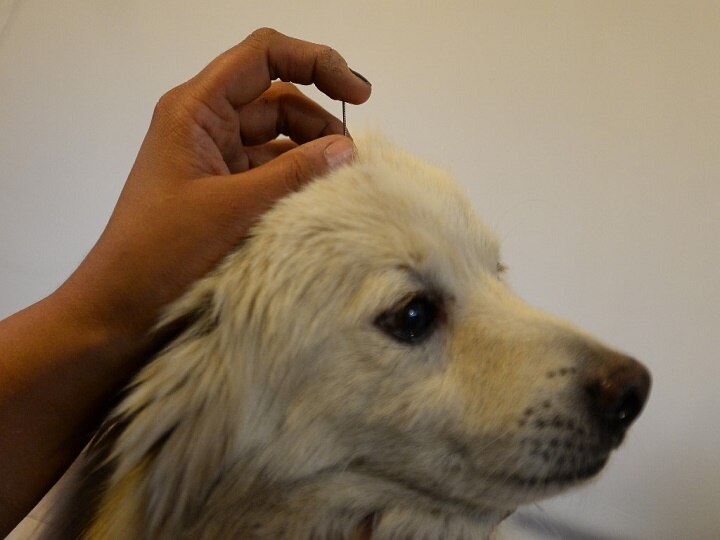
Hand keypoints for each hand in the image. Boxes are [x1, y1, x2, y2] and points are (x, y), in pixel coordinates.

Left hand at [60, 27, 371, 354]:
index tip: (356, 94)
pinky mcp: (220, 188)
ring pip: (276, 135)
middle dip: (319, 120)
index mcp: (195, 108)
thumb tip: (347, 148)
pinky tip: (318, 198)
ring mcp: (213, 156)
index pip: (263, 56)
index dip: (315, 62)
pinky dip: (296, 178)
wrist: (121, 305)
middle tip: (352, 159)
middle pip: (276, 97)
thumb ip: (294, 173)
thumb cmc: (162, 250)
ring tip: (340, 182)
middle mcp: (204, 123)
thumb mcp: (235, 207)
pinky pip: (268, 169)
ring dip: (311, 152)